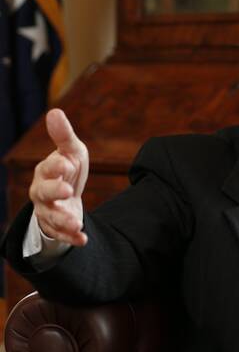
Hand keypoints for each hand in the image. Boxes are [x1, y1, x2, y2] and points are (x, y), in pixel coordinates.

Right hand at [28, 109, 88, 245]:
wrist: (65, 195)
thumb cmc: (67, 169)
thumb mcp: (70, 151)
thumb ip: (63, 136)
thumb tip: (55, 111)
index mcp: (45, 172)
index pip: (48, 168)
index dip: (56, 167)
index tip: (67, 164)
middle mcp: (42, 192)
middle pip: (43, 193)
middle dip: (54, 192)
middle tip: (68, 191)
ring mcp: (48, 211)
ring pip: (51, 217)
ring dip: (63, 220)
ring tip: (77, 223)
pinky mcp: (58, 227)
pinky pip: (62, 234)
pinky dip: (72, 238)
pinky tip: (83, 240)